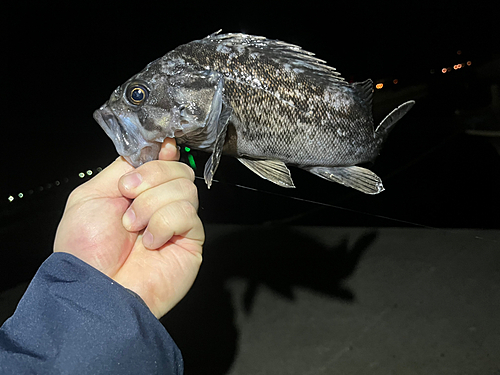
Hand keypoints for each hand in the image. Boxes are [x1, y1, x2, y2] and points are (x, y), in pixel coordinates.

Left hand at [54, 138, 203, 317]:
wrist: (95, 287)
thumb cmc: (85, 249)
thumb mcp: (90, 196)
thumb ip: (121, 168)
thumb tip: (152, 149)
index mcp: (136, 192)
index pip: (162, 160)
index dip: (164, 152)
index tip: (164, 147)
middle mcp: (159, 204)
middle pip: (178, 169)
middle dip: (151, 177)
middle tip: (127, 196)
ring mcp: (176, 222)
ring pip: (185, 188)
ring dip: (152, 204)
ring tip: (134, 228)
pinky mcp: (191, 240)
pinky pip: (188, 213)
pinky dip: (164, 223)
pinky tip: (151, 241)